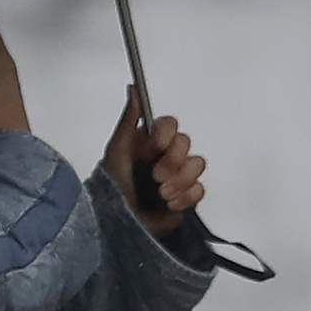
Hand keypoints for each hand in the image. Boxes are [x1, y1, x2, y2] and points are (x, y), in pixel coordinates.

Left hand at [101, 90, 204, 235]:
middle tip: (155, 176)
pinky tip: (168, 203)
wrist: (116, 223)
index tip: (154, 147)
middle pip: (186, 144)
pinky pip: (199, 190)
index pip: (170, 125)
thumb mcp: (117, 149)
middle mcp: (165, 156)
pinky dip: (185, 197)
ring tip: (161, 193)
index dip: (166, 136)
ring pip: (197, 165)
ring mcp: (176, 176)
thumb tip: (133, 88)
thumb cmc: (111, 186)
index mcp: (149, 141)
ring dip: (179, 181)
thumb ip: (129, 118)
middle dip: (172, 162)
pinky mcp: (185, 197)